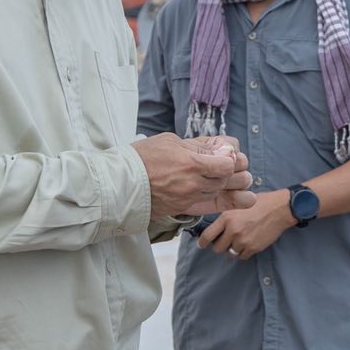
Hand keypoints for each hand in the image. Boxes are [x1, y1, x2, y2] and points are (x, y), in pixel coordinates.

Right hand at [133, 134, 255, 222]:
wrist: (121, 182)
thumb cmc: (143, 157)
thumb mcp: (171, 141)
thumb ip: (197, 146)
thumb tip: (217, 150)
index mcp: (192, 164)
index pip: (227, 166)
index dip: (228, 160)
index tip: (222, 156)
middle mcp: (193, 184)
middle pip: (224, 181)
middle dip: (224, 173)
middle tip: (216, 165)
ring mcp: (187, 198)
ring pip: (214, 193)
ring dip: (214, 184)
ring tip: (202, 174)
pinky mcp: (180, 207)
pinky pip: (201, 201)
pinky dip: (202, 193)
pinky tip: (193, 184)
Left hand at [197, 190, 294, 259]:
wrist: (280, 209)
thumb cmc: (261, 203)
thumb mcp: (239, 204)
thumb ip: (227, 216)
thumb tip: (217, 227)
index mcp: (227, 218)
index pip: (208, 235)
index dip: (202, 242)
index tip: (201, 245)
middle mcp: (233, 230)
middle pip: (217, 248)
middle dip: (220, 246)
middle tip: (224, 242)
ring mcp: (243, 241)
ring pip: (230, 253)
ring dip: (233, 249)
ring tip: (239, 240)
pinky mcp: (253, 248)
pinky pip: (242, 256)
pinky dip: (243, 252)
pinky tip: (248, 243)